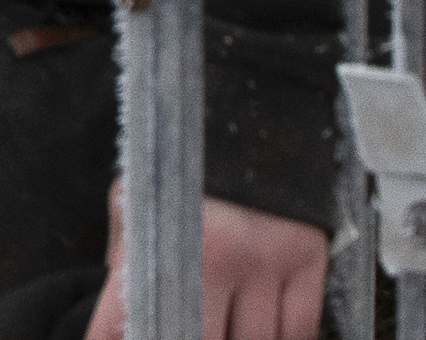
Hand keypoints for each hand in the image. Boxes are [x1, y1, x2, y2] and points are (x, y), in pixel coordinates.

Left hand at [84, 182, 327, 339]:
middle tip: (187, 330)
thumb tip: (117, 322)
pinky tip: (268, 334)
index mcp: (162, 242)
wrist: (242, 109)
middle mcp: (215, 258)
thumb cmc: (179, 161)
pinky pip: (301, 330)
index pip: (127, 319)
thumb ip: (125, 259)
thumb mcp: (134, 198)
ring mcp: (266, 260)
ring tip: (228, 331)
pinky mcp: (307, 258)